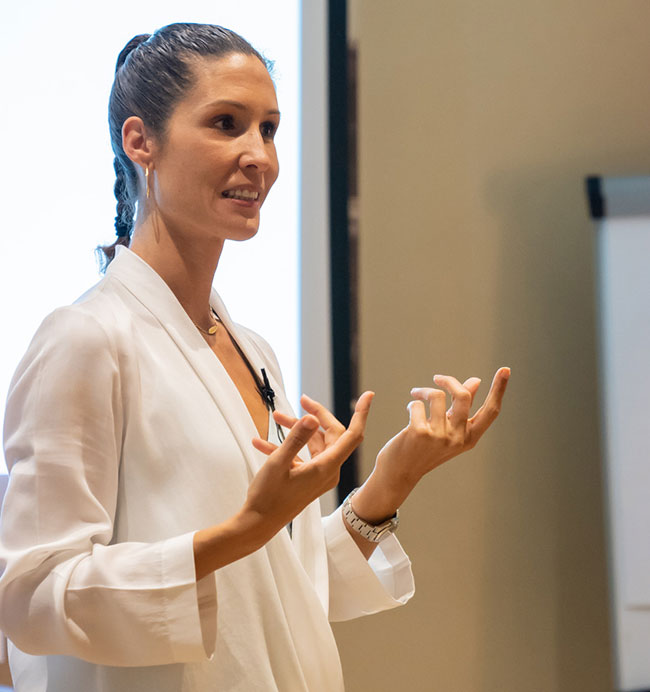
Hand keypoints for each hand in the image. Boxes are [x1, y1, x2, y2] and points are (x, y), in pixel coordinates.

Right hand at [242, 392, 374, 539]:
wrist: (258, 525)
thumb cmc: (268, 498)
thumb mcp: (278, 463)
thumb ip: (295, 439)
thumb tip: (311, 418)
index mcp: (327, 467)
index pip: (352, 435)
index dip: (361, 414)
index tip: (368, 395)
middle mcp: (328, 471)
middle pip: (332, 435)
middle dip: (316, 416)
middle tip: (302, 400)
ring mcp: (318, 475)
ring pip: (314, 444)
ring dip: (296, 430)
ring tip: (276, 418)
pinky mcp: (307, 479)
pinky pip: (302, 456)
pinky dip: (286, 446)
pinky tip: (261, 442)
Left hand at [352, 368, 509, 522]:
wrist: (400, 472)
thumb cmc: (424, 448)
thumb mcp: (447, 428)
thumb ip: (461, 407)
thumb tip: (476, 381)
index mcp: (469, 438)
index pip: (490, 411)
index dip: (499, 390)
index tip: (506, 369)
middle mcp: (458, 438)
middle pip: (463, 396)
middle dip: (449, 381)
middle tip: (437, 377)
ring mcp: (439, 437)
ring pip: (436, 396)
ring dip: (424, 391)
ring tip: (416, 395)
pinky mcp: (419, 433)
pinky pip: (418, 405)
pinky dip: (413, 403)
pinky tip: (410, 411)